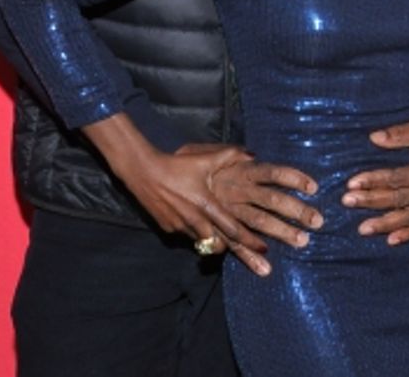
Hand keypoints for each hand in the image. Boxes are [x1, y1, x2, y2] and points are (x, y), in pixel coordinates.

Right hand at [83, 115, 320, 275]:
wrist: (144, 172)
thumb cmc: (177, 165)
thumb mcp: (205, 160)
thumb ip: (231, 156)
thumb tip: (253, 154)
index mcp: (207, 206)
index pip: (233, 229)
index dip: (250, 241)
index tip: (265, 248)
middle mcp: (195, 221)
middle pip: (219, 245)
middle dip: (235, 250)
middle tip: (250, 253)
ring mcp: (180, 228)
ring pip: (203, 243)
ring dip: (215, 244)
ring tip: (226, 242)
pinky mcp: (168, 229)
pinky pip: (187, 237)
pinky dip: (196, 235)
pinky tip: (198, 228)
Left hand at [343, 116, 408, 244]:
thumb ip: (401, 134)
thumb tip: (374, 138)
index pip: (395, 178)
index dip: (373, 180)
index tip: (351, 183)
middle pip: (397, 199)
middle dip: (370, 201)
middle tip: (347, 202)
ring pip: (408, 217)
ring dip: (384, 224)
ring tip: (362, 229)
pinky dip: (408, 235)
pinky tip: (391, 241)